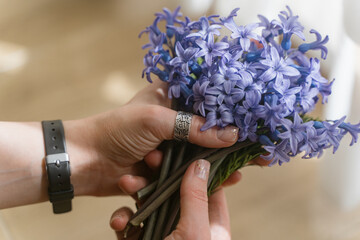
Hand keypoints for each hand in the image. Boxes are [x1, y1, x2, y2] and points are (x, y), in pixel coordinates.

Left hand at [67, 79, 239, 196]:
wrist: (86, 161)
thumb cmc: (116, 130)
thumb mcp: (155, 120)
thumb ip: (192, 127)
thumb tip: (232, 134)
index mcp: (171, 99)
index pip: (208, 103)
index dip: (232, 114)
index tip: (256, 126)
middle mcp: (173, 120)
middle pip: (210, 131)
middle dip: (231, 144)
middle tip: (258, 154)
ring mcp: (170, 144)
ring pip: (201, 153)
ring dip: (214, 163)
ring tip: (237, 172)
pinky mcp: (164, 165)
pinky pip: (188, 171)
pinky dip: (201, 177)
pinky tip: (221, 182)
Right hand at [110, 159, 239, 239]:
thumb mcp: (194, 235)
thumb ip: (196, 199)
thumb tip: (201, 164)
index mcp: (210, 226)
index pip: (208, 188)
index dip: (196, 167)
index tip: (182, 147)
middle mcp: (187, 227)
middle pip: (175, 192)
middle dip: (159, 176)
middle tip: (148, 158)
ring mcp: (162, 234)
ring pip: (151, 205)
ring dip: (136, 194)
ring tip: (125, 183)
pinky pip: (133, 225)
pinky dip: (124, 221)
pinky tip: (119, 223)